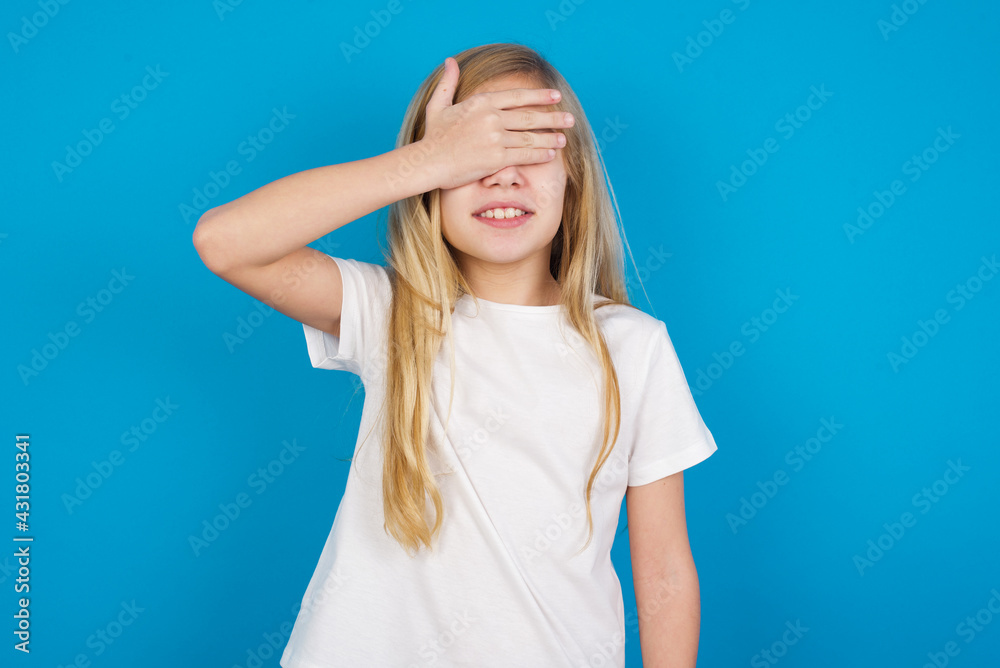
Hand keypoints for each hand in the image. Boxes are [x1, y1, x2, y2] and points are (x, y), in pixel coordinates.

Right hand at [421, 56, 574, 190]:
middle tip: (570, 119)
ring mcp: (495, 138)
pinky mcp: (496, 158)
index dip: (539, 96)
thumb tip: (450, 61)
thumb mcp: (438, 105)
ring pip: (530, 137)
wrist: (427, 162)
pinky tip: (550, 155)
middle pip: (530, 117)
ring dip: (550, 139)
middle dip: (553, 118)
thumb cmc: (432, 136)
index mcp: (482, 102)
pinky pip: (524, 155)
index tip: (555, 96)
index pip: (518, 97)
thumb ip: (448, 83)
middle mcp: (491, 118)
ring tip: (563, 140)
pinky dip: (539, 155)